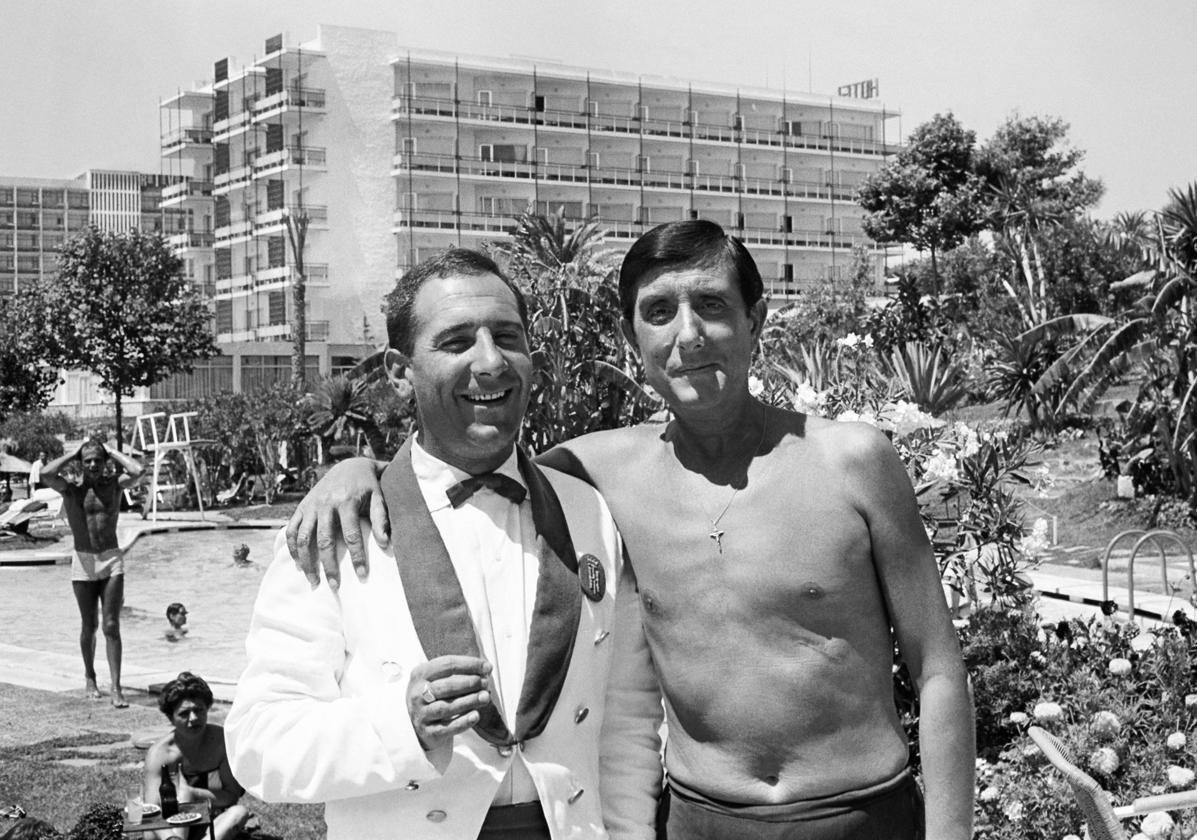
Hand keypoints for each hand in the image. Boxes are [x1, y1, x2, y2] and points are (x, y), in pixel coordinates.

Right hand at [285, 458, 387, 589]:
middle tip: (335, 586)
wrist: (349, 465)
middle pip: (324, 540)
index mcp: (346, 501)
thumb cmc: (368, 485)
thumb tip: (386, 544)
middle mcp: (325, 504)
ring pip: (303, 537)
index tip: (362, 575)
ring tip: (314, 581)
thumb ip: (381, 518)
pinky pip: (292, 530)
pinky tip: (299, 565)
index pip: (351, 535)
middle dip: (329, 565)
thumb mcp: (379, 496)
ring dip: (306, 561)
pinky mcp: (302, 507)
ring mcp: (311, 505)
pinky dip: (292, 548)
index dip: (357, 556)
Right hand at [407, 656, 492, 753]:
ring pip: (446, 707)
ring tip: (484, 697)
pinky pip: (447, 727)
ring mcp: (421, 714)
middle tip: (485, 683)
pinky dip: (463, 722)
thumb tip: (485, 670)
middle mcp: (418, 694)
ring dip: (468, 701)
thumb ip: (458, 673)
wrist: (415, 723)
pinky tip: (475, 716)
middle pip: (445, 686)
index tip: (487, 667)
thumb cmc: (432, 696)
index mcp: (421, 674)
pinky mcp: (428, 732)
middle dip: (468, 683)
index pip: (447, 665)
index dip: (469, 664)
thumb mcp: (436, 679)